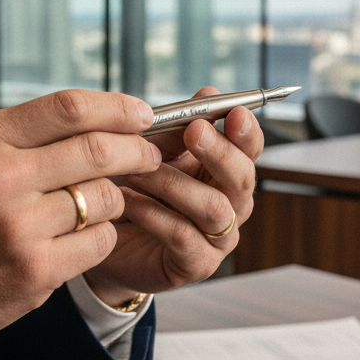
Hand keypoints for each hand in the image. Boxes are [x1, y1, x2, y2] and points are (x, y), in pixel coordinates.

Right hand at [0, 90, 161, 358]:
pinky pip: (99, 241)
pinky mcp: (34, 270)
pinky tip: (82, 237)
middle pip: (99, 150)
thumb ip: (24, 136)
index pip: (69, 108)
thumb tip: (101, 117)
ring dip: (115, 199)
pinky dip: (102, 236)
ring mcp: (17, 226)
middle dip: (137, 151)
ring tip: (101, 204)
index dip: (118, 108)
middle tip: (150, 156)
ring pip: (105, 198)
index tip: (142, 114)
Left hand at [83, 87, 262, 305]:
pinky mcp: (195, 265)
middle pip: (242, 179)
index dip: (246, 131)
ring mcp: (218, 239)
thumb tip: (208, 95)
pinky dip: (153, 213)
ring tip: (138, 169)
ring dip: (174, 182)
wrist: (109, 241)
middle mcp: (231, 205)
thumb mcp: (155, 154)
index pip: (250, 149)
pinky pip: (181, 235)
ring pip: (212, 207)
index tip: (233, 112)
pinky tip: (127, 200)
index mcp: (226, 172)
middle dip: (220, 152)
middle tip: (194, 132)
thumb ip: (179, 128)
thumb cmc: (136, 192)